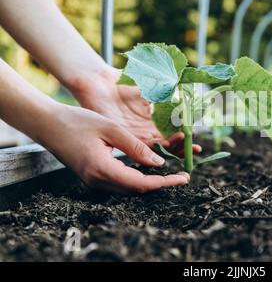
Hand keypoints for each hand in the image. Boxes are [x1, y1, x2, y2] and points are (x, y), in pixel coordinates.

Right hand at [37, 103, 189, 193]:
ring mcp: (94, 181)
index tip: (184, 178)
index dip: (166, 183)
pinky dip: (137, 177)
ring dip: (151, 182)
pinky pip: (120, 181)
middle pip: (137, 190)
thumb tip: (159, 163)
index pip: (142, 184)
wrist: (47, 124)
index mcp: (103, 170)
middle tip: (182, 174)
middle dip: (162, 184)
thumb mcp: (112, 129)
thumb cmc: (77, 121)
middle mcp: (98, 181)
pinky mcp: (92, 176)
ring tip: (170, 172)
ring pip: (129, 188)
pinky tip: (148, 167)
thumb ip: (136, 147)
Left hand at [69, 66, 201, 155]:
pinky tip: (166, 145)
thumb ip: (168, 93)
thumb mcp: (151, 86)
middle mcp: (145, 130)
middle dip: (183, 148)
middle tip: (196, 149)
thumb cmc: (123, 81)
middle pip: (168, 145)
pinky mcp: (123, 136)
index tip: (197, 138)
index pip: (173, 134)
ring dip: (172, 148)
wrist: (100, 80)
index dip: (186, 138)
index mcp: (153, 120)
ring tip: (184, 144)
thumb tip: (189, 96)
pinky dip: (154, 148)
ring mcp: (135, 134)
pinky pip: (141, 147)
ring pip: (157, 149)